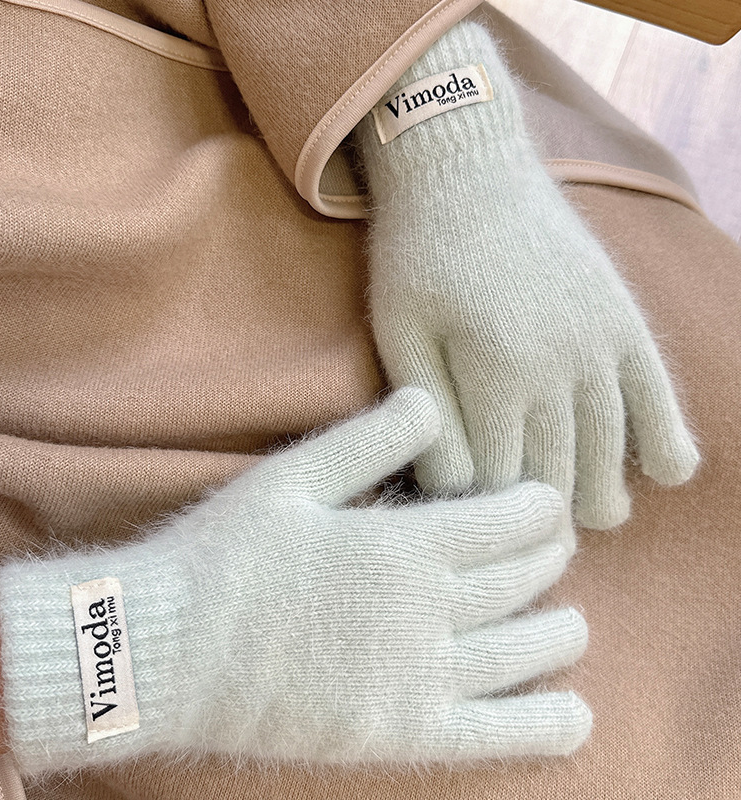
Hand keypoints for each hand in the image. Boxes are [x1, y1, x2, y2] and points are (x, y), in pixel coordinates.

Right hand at [0, 388, 589, 772]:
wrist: (167, 653)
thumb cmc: (225, 556)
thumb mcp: (290, 478)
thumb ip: (368, 441)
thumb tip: (430, 400)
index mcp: (402, 543)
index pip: (508, 521)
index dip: (541, 508)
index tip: (547, 503)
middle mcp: (425, 610)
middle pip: (522, 581)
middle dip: (551, 560)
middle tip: (555, 550)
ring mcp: (416, 678)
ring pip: (521, 652)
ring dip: (559, 633)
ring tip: (568, 621)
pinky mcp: (399, 734)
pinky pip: (493, 734)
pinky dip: (543, 726)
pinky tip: (574, 715)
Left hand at [355, 20, 698, 528]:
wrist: (468, 167)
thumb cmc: (418, 254)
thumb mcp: (398, 333)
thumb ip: (427, 414)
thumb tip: (455, 487)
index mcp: (496, 375)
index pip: (496, 479)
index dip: (484, 513)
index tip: (475, 529)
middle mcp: (560, 367)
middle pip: (556, 473)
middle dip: (539, 514)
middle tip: (530, 539)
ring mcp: (602, 344)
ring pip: (610, 449)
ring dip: (600, 493)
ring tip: (590, 516)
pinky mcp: (626, 321)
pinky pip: (658, 396)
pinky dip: (666, 440)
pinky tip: (666, 472)